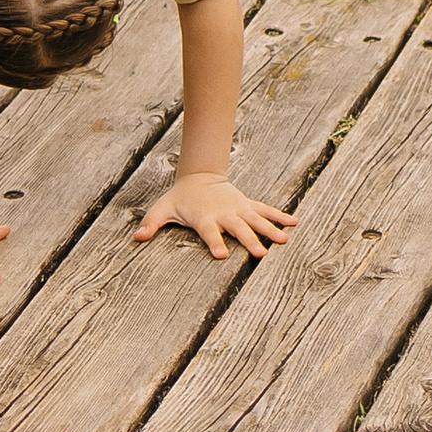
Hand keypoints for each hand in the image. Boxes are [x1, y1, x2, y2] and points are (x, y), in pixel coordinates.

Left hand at [135, 173, 293, 259]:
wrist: (200, 176)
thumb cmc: (181, 199)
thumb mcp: (163, 208)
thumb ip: (152, 222)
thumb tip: (137, 237)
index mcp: (205, 218)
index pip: (209, 233)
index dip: (214, 243)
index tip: (222, 255)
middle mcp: (224, 214)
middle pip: (238, 229)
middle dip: (249, 240)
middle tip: (261, 253)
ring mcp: (238, 209)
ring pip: (256, 220)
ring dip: (271, 229)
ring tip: (285, 239)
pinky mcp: (247, 205)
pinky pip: (266, 211)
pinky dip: (280, 216)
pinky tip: (294, 223)